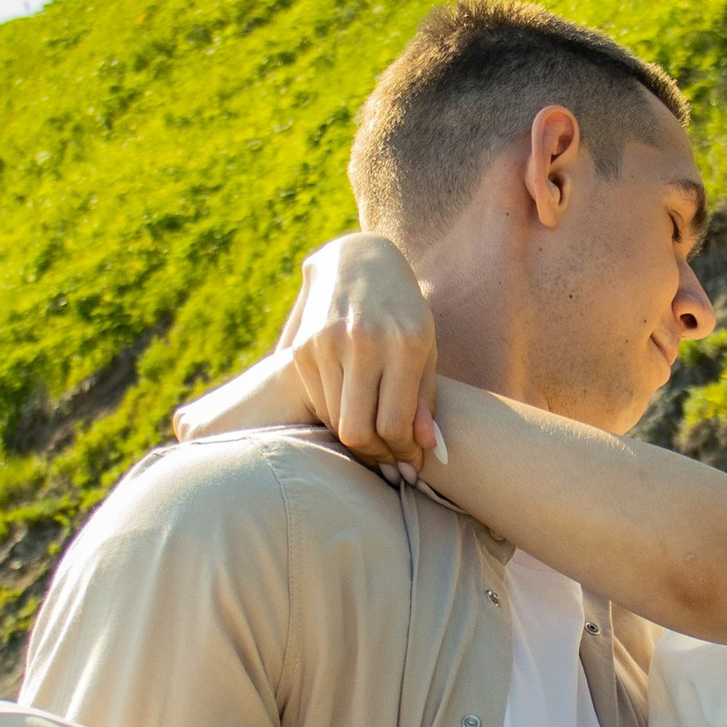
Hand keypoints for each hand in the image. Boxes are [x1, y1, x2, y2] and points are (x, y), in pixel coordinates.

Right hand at [274, 233, 442, 469]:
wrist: (356, 261)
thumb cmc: (403, 312)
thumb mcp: (425, 348)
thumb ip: (424, 400)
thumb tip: (423, 450)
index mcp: (405, 343)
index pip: (395, 423)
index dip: (402, 454)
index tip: (410, 466)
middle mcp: (364, 342)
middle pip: (358, 431)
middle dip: (376, 457)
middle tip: (389, 464)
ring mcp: (327, 344)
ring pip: (335, 421)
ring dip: (355, 441)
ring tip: (374, 443)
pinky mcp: (301, 348)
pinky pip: (318, 402)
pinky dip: (335, 417)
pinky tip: (353, 413)